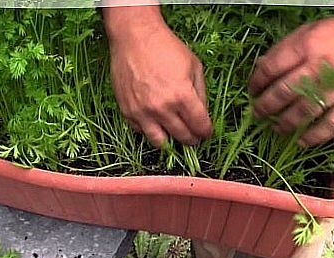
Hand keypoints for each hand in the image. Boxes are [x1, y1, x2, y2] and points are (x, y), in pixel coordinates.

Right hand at [102, 6, 211, 147]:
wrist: (134, 38)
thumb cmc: (165, 48)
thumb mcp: (194, 66)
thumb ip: (201, 93)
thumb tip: (202, 114)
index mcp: (182, 97)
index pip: (200, 127)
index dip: (206, 132)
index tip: (206, 132)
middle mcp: (162, 109)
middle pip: (183, 137)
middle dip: (192, 139)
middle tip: (194, 136)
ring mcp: (142, 112)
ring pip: (161, 143)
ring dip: (171, 141)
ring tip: (174, 133)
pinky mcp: (127, 112)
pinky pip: (141, 132)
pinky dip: (150, 130)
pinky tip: (156, 122)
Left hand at [249, 14, 333, 146]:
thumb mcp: (310, 30)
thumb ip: (284, 48)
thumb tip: (260, 66)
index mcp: (306, 45)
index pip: (270, 68)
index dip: (256, 82)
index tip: (252, 90)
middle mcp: (319, 67)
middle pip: (283, 93)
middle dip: (265, 106)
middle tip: (257, 113)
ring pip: (303, 111)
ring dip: (285, 123)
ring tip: (276, 127)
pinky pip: (332, 124)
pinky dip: (315, 136)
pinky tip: (302, 141)